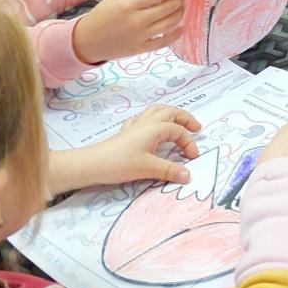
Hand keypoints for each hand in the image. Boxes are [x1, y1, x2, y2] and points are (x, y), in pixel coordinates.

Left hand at [49, 106, 200, 192]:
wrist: (90, 165)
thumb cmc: (120, 163)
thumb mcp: (148, 168)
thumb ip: (169, 171)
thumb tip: (188, 175)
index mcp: (155, 128)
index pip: (179, 132)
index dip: (189, 143)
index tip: (193, 158)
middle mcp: (147, 123)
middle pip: (171, 112)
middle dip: (185, 118)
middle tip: (196, 127)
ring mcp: (135, 126)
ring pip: (156, 111)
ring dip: (170, 114)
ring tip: (178, 121)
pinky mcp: (125, 133)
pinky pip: (141, 119)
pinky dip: (151, 120)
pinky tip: (149, 128)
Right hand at [72, 0, 184, 64]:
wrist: (85, 42)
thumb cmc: (99, 17)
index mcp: (128, 5)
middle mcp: (136, 20)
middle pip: (167, 8)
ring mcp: (140, 36)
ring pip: (169, 24)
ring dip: (180, 14)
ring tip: (181, 7)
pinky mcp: (141, 49)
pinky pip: (164, 42)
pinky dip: (175, 35)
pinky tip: (181, 27)